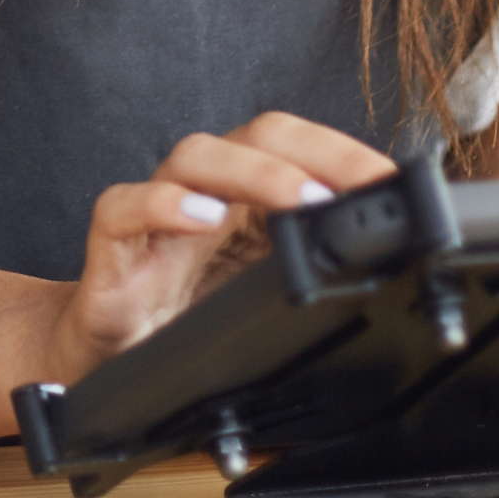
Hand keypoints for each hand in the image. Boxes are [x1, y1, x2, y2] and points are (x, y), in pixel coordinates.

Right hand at [33, 112, 398, 386]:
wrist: (103, 361)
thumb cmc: (186, 323)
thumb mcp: (262, 301)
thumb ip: (309, 274)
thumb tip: (392, 273)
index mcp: (247, 200)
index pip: (300, 147)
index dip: (346, 155)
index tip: (395, 183)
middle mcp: (205, 193)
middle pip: (256, 136)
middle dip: (316, 153)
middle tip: (363, 190)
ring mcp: (156, 216)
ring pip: (196, 156)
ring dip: (255, 173)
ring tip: (301, 200)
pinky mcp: (112, 248)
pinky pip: (124, 206)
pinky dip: (162, 203)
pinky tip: (200, 217)